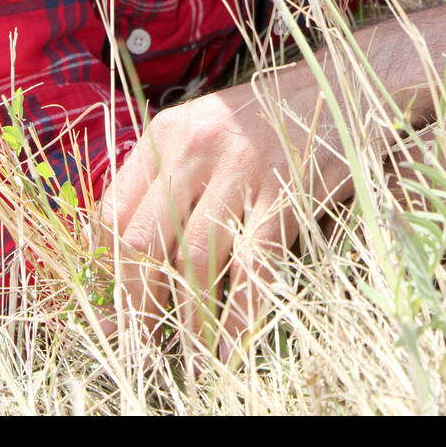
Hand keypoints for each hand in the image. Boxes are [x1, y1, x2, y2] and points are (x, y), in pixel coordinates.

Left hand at [97, 62, 351, 362]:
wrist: (340, 87)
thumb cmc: (265, 116)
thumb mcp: (204, 127)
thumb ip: (167, 174)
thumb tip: (130, 251)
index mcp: (166, 132)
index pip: (112, 211)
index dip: (105, 268)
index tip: (112, 302)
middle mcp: (196, 148)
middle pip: (144, 241)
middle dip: (136, 304)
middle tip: (139, 344)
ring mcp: (242, 171)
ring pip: (193, 261)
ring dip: (186, 321)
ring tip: (184, 359)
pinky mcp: (285, 196)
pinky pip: (252, 271)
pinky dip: (238, 318)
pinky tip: (231, 348)